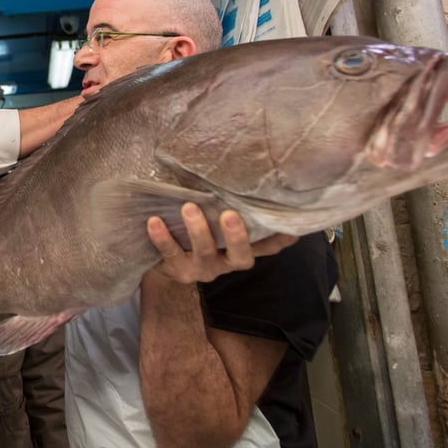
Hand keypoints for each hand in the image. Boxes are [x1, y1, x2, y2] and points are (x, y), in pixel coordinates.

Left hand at [147, 203, 295, 284]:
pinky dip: (162, 237)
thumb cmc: (199, 234)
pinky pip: (170, 254)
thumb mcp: (219, 223)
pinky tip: (154, 221)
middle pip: (240, 256)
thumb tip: (251, 177)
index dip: (281, 239)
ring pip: (204, 253)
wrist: (166, 262)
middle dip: (236, 236)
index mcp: (241, 249)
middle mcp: (227, 262)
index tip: (293, 228)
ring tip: (188, 208)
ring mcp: (203, 268)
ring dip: (198, 230)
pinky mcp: (179, 270)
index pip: (268, 246)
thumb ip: (234, 207)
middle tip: (229, 215)